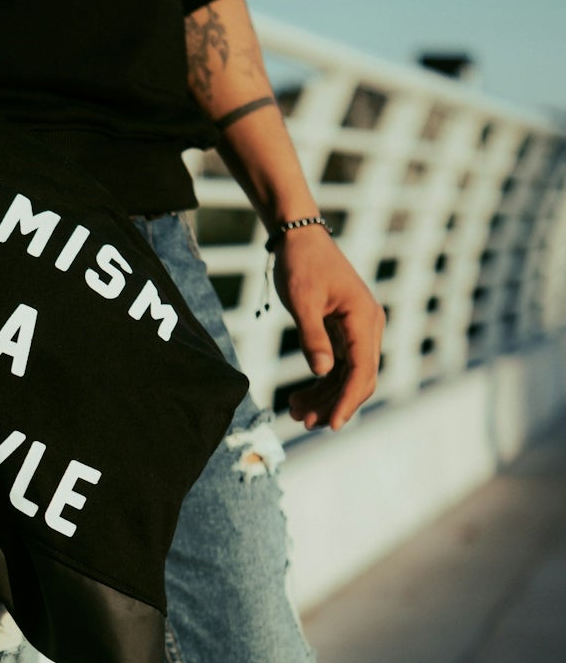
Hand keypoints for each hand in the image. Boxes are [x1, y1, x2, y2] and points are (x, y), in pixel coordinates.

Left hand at [272, 227, 385, 431]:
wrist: (300, 238)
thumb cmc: (301, 263)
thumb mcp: (302, 301)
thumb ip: (313, 337)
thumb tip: (323, 373)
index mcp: (363, 318)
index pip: (362, 371)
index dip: (347, 401)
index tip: (332, 424)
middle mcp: (368, 326)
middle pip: (359, 378)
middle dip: (334, 404)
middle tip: (303, 421)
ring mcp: (359, 330)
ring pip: (348, 376)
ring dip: (325, 397)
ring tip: (295, 412)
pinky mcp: (346, 332)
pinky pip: (340, 365)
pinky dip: (322, 383)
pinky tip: (300, 397)